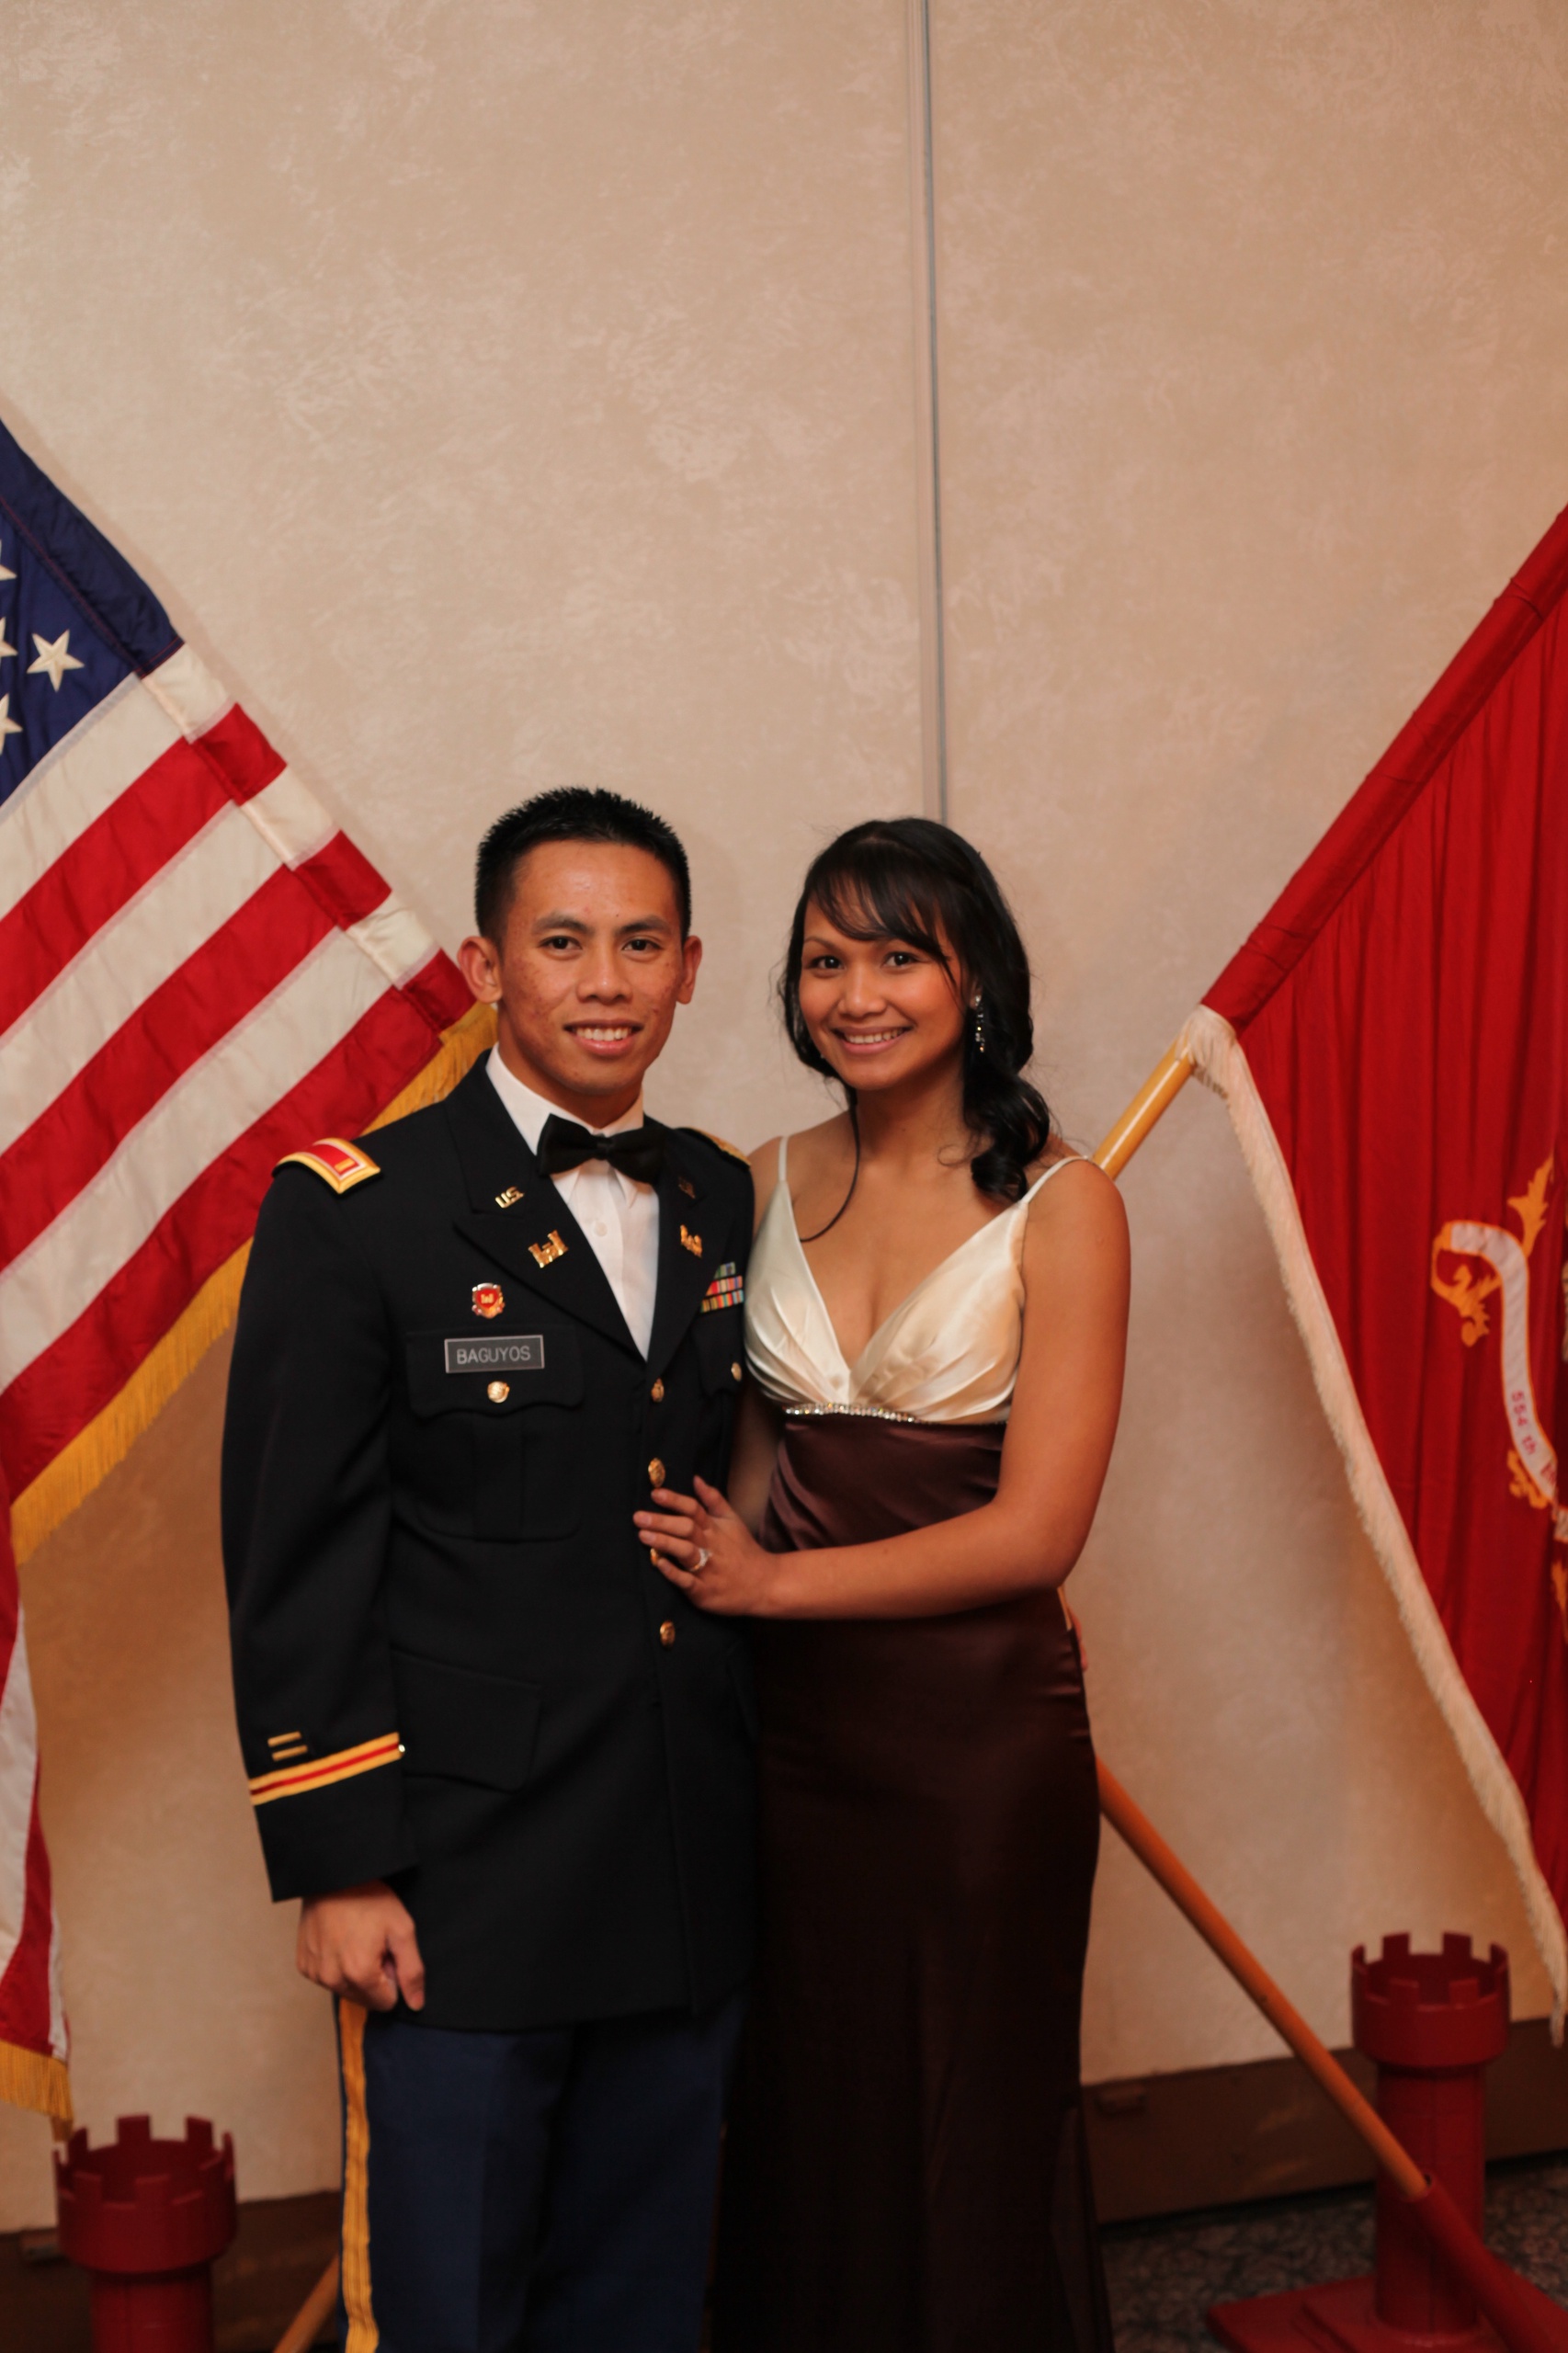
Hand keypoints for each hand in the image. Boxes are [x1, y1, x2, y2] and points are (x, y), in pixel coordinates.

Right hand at [297, 1881, 425, 2011]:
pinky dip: (336, 1965)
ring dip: (354, 1972)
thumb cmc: (369, 1899)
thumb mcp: (402, 1929)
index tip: (386, 1951)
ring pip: (346, 1989)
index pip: (386, 2002)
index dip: (392, 1976)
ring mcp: (315, 1974)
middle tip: (373, 1944)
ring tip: (356, 1939)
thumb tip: (416, 2003)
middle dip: (374, 1977)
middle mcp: (333, 1980)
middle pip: (365, 1998)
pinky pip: (327, 1978)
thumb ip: (412, 1971)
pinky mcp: (304, 1965)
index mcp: (359, 1975)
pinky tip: (339, 1940)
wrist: (334, 1876)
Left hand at [636, 1476, 777, 1614]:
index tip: (654, 1494)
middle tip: (638, 1517)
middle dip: (662, 1522)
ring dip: (664, 1543)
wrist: (764, 1584)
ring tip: (643, 1535)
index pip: (694, 1510)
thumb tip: (695, 1479)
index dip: (674, 1501)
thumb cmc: (744, 1550)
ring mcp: (708, 1569)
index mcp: (715, 1529)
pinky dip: (674, 1573)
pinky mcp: (705, 1592)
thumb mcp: (733, 1521)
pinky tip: (659, 1564)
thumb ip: (713, 1500)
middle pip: (686, 1529)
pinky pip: (688, 1582)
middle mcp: (711, 1547)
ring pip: (685, 1552)